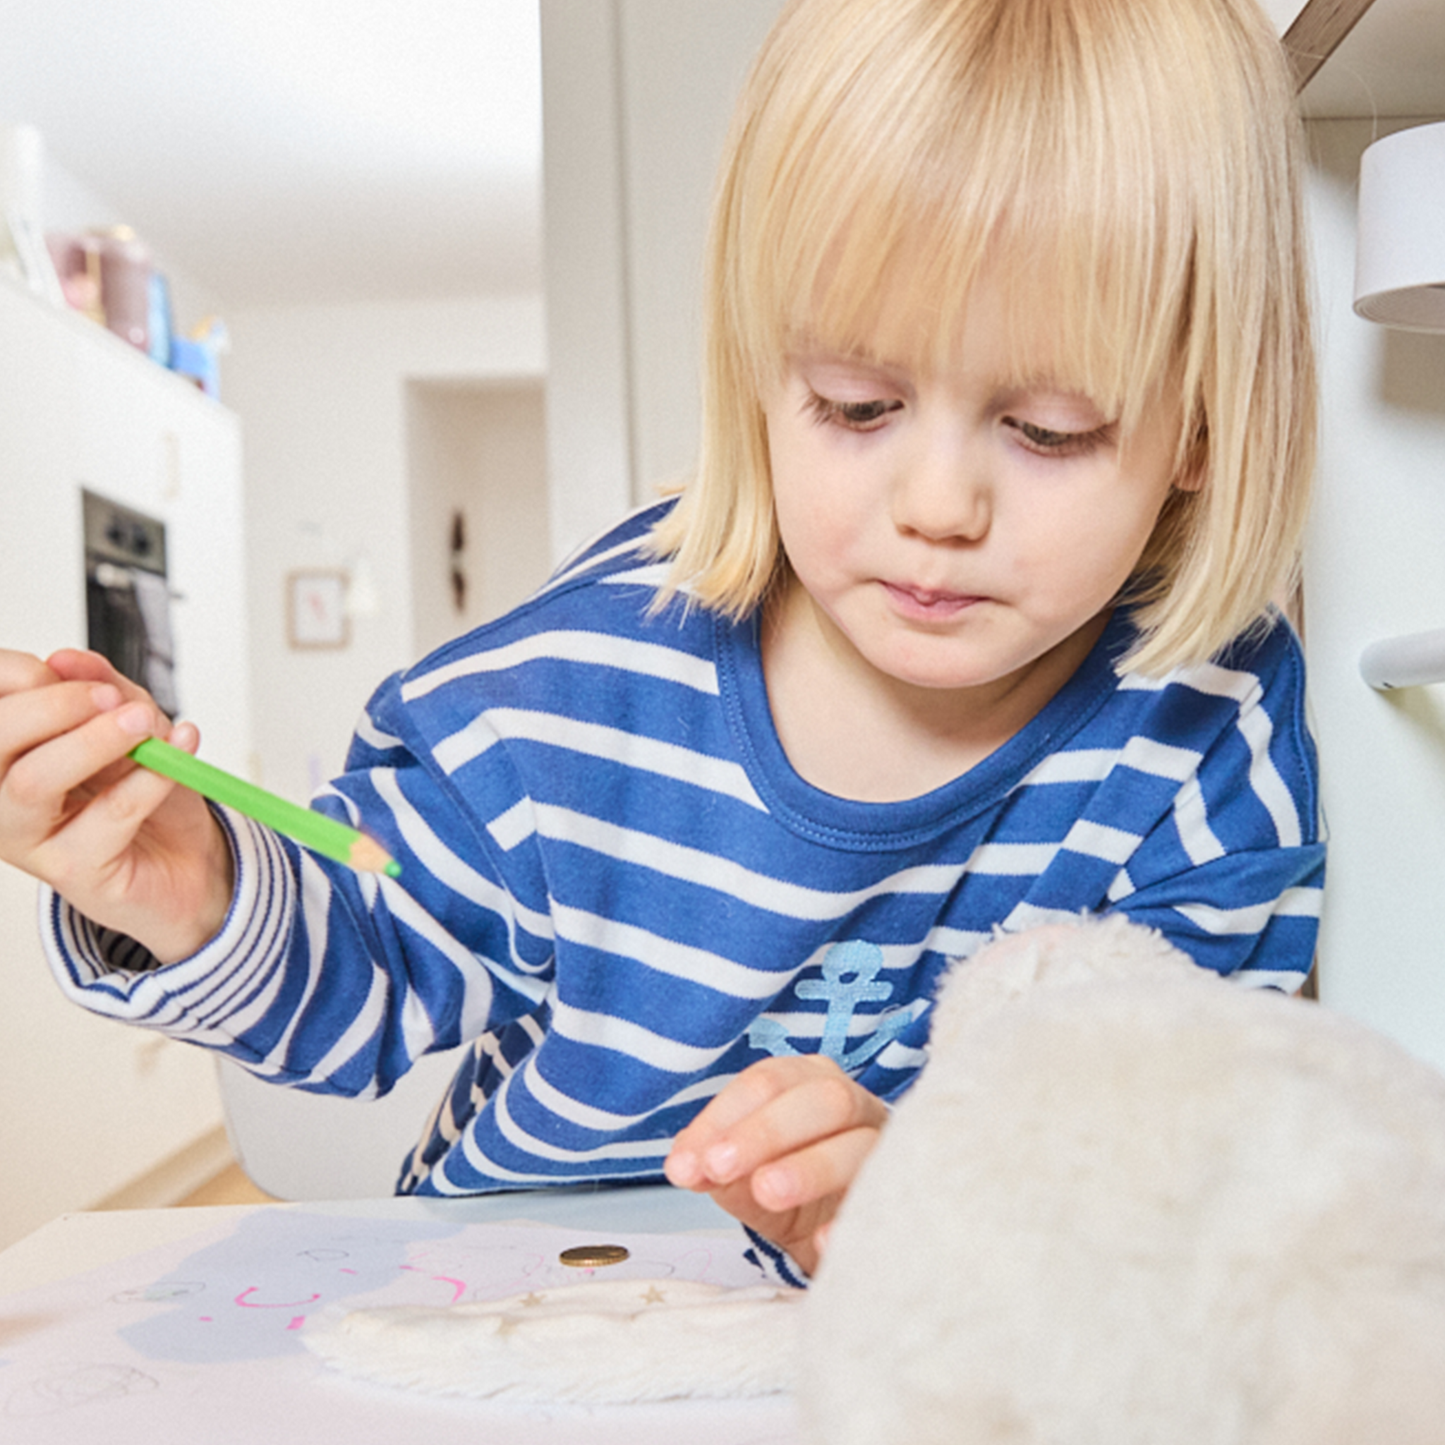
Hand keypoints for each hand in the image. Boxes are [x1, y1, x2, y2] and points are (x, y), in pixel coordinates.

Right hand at [0, 648, 233, 964]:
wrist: (190, 861)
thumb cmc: (147, 792)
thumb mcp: (133, 725)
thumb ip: (104, 689)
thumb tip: (68, 659)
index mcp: (8, 753)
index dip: (20, 673)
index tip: (70, 669)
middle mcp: (2, 794)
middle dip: (56, 705)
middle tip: (113, 698)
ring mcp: (29, 838)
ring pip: (34, 782)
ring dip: (94, 742)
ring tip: (144, 724)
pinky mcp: (73, 872)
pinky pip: (106, 816)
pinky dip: (147, 780)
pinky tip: (176, 759)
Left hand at [664, 1054, 886, 1276]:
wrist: (842, 1239)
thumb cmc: (793, 1192)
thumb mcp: (747, 1177)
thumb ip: (717, 1168)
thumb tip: (687, 1167)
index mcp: (810, 1084)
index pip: (767, 1082)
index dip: (722, 1118)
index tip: (685, 1164)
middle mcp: (857, 1107)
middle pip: (823, 1098)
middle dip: (766, 1131)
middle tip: (719, 1168)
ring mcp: (889, 1152)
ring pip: (860, 1144)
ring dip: (811, 1166)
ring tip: (767, 1193)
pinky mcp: (905, 1199)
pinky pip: (888, 1204)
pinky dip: (853, 1222)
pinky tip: (825, 1242)